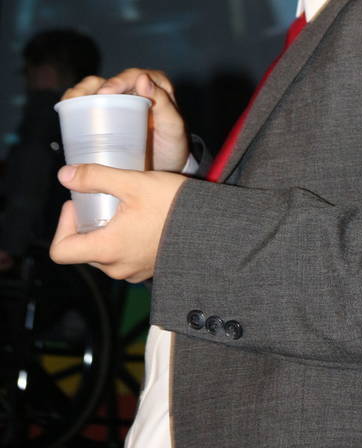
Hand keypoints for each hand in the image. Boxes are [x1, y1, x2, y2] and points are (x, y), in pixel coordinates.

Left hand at [50, 164, 185, 281]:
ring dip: (107, 231)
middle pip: (83, 249)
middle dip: (88, 223)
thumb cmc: (174, 206)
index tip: (79, 205)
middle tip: (104, 198)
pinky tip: (142, 219)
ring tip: (126, 207)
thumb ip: (95, 177)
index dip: (63, 225)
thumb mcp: (133, 183)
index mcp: (107, 249)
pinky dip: (125, 240)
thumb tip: (65, 175)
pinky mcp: (149, 268)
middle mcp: (117, 267)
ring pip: (104, 253)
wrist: (214, 226)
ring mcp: (134, 272)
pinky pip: (125, 257)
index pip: (60, 251)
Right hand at [62, 69, 188, 171]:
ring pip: (94, 90)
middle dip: (90, 87)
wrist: (167, 169)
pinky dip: (75, 107)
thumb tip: (143, 79)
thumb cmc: (173, 145)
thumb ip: (164, 104)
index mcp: (155, 86)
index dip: (117, 81)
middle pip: (108, 80)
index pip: (132, 76)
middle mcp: (134, 90)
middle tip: (78, 99)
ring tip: (69, 104)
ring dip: (78, 93)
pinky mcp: (106, 117)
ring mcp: (118, 103)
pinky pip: (89, 107)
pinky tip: (66, 113)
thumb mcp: (173, 126)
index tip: (105, 93)